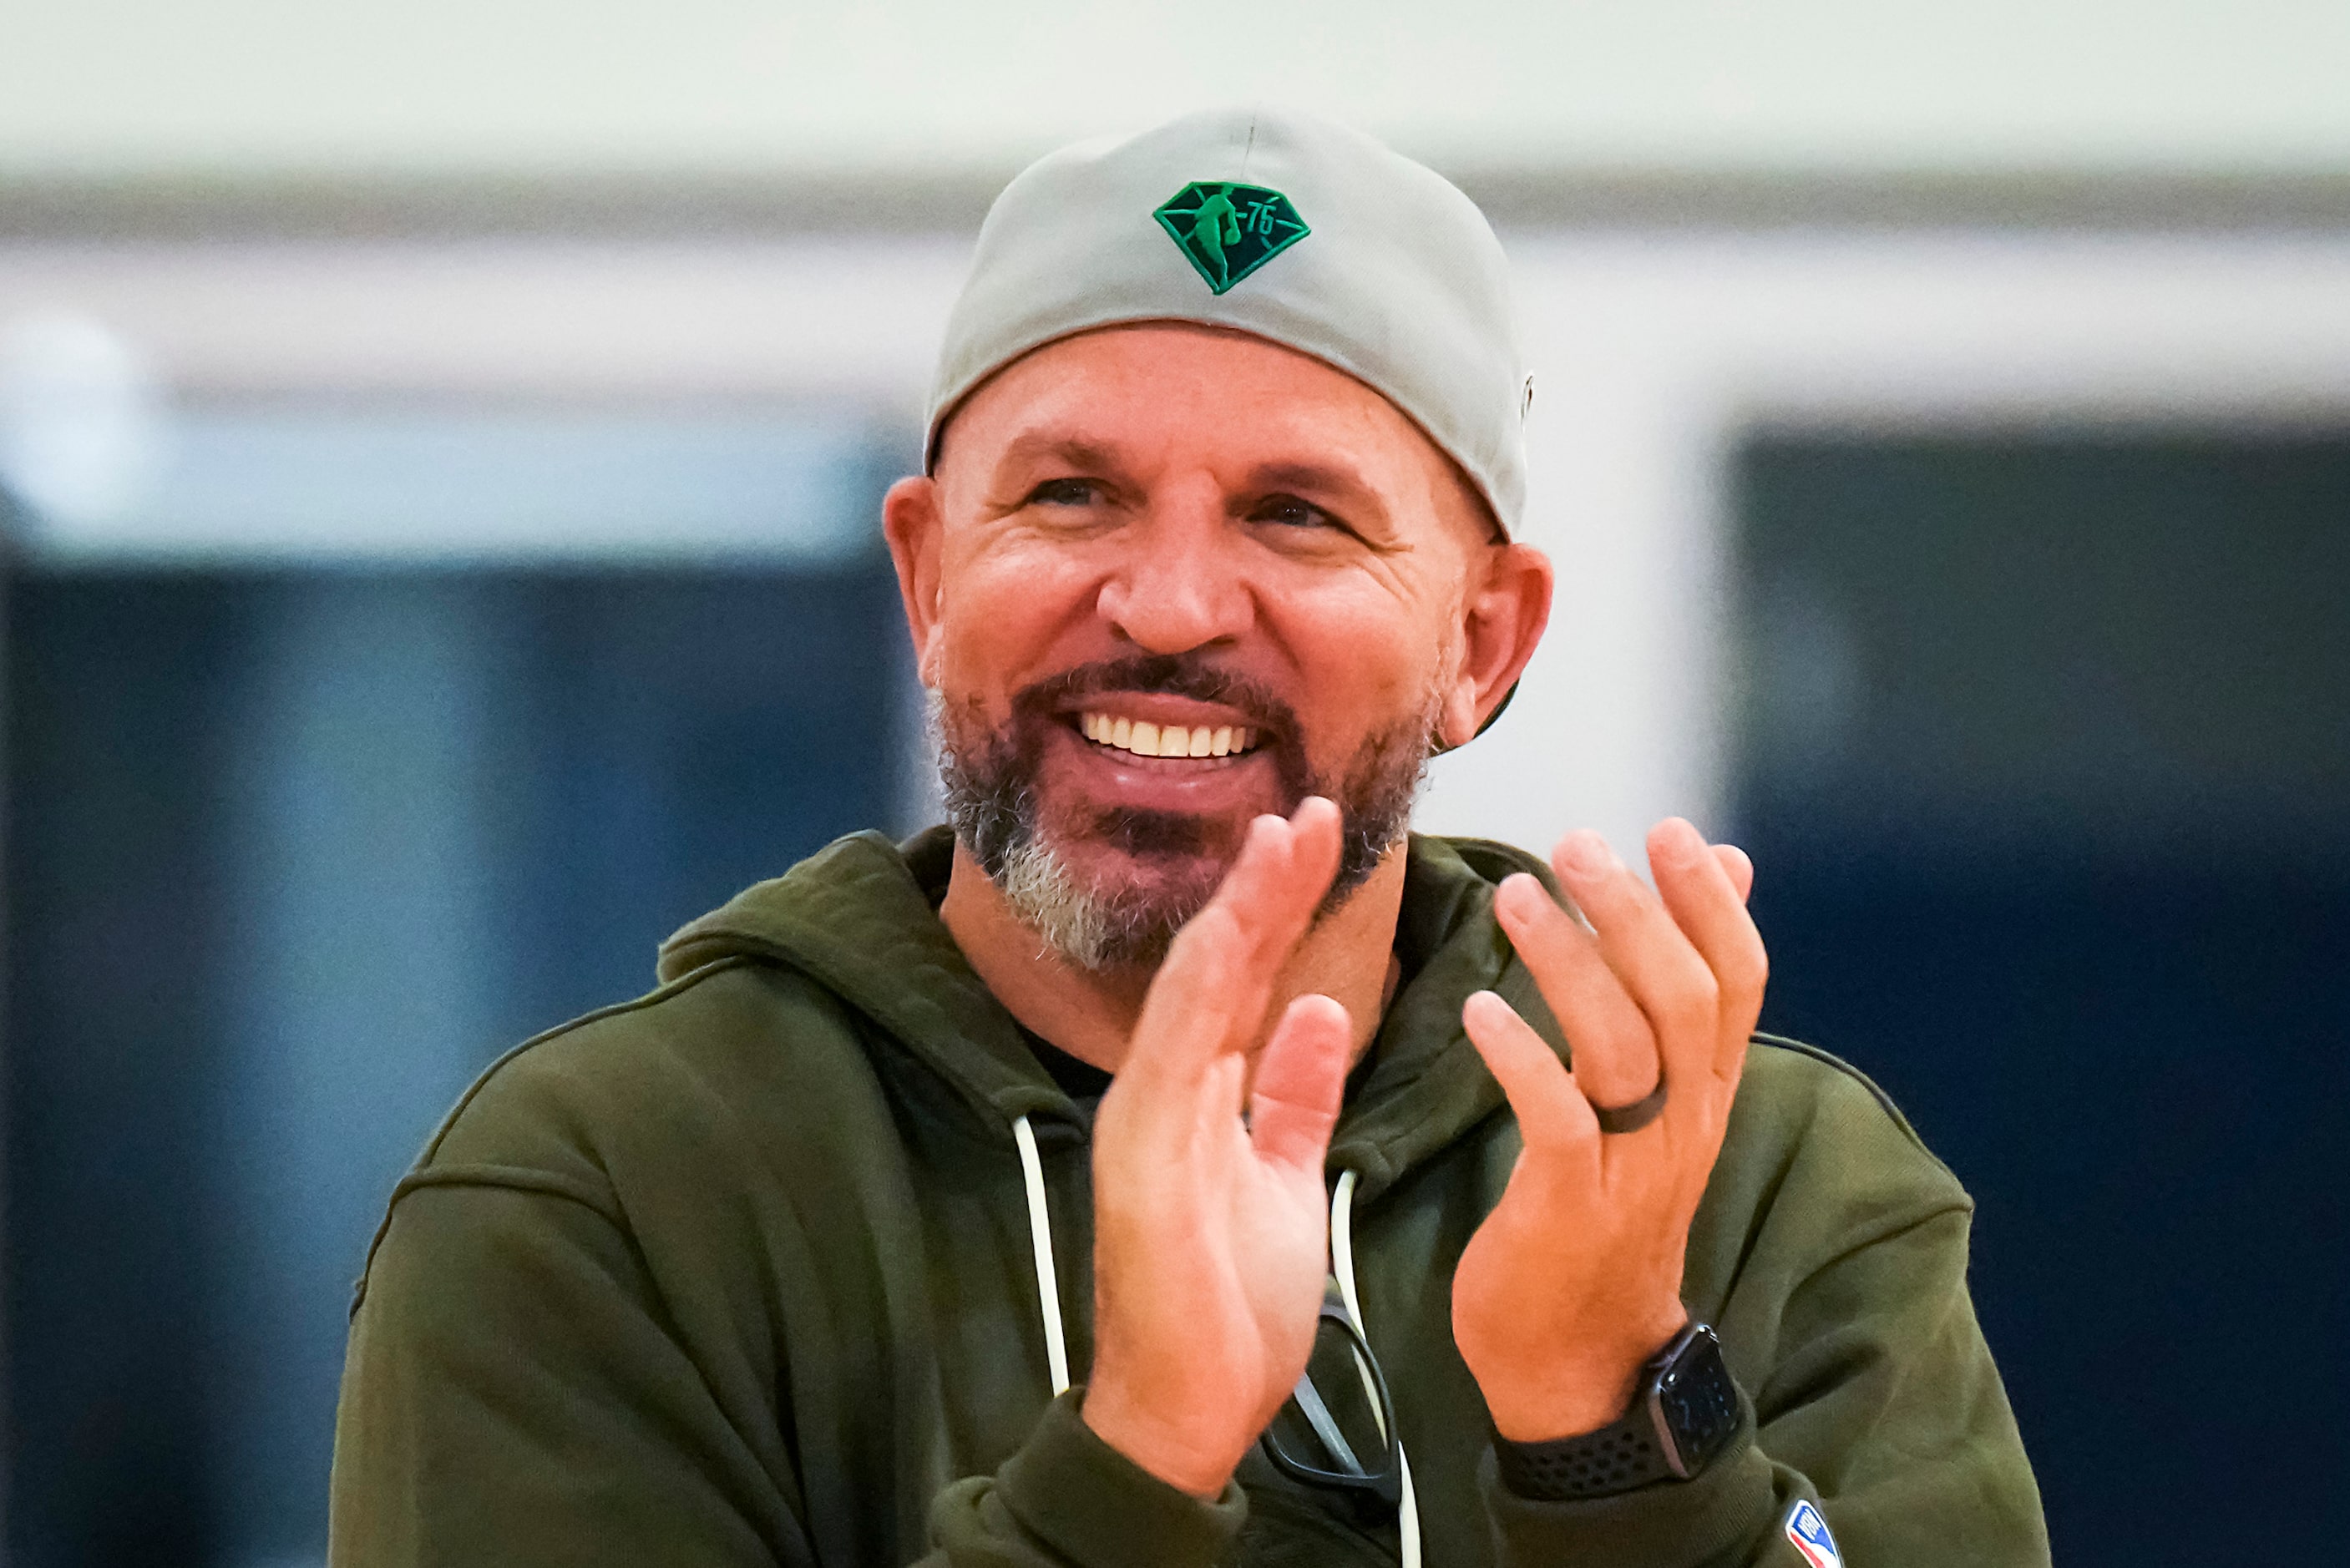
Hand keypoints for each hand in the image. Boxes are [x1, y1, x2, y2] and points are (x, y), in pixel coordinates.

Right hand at [1081, 798, 1355, 1496]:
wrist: (1188, 1416)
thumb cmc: (1229, 1310)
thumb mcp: (1283, 1182)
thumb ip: (1292, 1097)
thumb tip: (1317, 1009)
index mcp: (1202, 1096)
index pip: (1246, 978)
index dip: (1279, 903)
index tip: (1319, 836)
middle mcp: (1166, 1092)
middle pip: (1221, 966)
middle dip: (1265, 885)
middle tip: (1311, 808)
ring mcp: (1145, 1120)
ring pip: (1194, 993)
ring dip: (1237, 913)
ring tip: (1280, 841)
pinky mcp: (1139, 1161)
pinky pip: (1171, 1060)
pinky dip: (1199, 993)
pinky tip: (1226, 935)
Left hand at [1452, 818, 1764, 1440]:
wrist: (1581, 1360)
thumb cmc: (1606, 1212)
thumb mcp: (1661, 1105)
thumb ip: (1682, 999)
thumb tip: (1727, 876)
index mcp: (1707, 1094)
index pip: (1737, 983)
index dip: (1711, 905)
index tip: (1671, 832)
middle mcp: (1684, 1123)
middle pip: (1683, 1000)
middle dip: (1636, 914)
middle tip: (1578, 845)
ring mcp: (1631, 1168)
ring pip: (1624, 1048)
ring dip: (1569, 964)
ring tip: (1515, 897)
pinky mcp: (1569, 1208)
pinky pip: (1559, 1121)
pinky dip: (1523, 1057)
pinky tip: (1480, 1008)